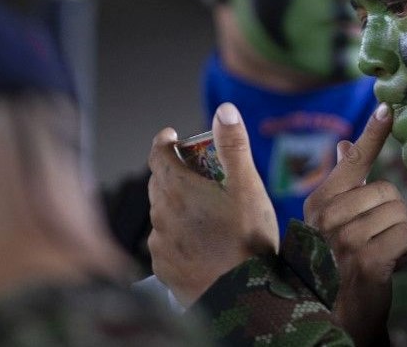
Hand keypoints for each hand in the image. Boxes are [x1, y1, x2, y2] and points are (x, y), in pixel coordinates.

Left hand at [147, 102, 277, 305]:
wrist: (242, 296)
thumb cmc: (248, 239)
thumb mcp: (248, 186)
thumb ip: (234, 146)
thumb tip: (225, 109)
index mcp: (178, 189)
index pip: (158, 155)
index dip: (165, 142)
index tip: (173, 136)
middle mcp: (161, 214)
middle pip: (159, 183)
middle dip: (175, 173)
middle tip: (200, 174)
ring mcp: (160, 244)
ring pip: (162, 214)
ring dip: (176, 207)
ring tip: (204, 214)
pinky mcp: (163, 269)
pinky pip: (165, 243)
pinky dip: (177, 236)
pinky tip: (199, 243)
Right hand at [304, 103, 406, 345]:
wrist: (330, 318)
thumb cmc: (333, 266)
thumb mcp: (330, 223)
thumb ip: (340, 183)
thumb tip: (344, 144)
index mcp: (319, 204)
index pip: (352, 162)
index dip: (372, 134)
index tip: (387, 108)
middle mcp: (328, 218)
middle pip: (387, 191)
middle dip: (391, 216)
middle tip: (373, 241)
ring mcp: (346, 240)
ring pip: (400, 213)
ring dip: (398, 236)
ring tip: (377, 254)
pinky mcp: (368, 261)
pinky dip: (404, 253)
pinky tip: (387, 267)